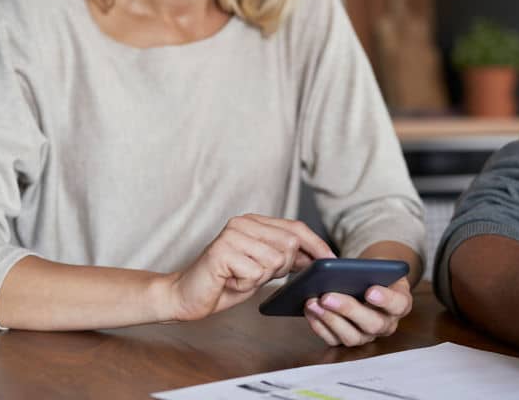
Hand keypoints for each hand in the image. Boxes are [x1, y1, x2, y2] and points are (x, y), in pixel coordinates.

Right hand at [162, 214, 334, 321]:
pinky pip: (254, 274)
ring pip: (274, 261)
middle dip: (281, 268)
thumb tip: (318, 257)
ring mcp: (232, 235)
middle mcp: (243, 222)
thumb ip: (285, 258)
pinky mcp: (222, 252)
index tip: (332, 260)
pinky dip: (245, 285)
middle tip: (256, 275)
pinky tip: (230, 281)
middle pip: (289, 245)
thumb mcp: (262, 268)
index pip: (295, 227)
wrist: (186, 295)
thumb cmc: (225, 282)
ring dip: (260, 278)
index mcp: (254, 221)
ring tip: (239, 277)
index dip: (316, 244)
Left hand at [303, 277, 412, 346]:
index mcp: (400, 303)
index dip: (385, 300)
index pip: (398, 304)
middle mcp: (386, 324)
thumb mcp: (380, 267)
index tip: (370, 290)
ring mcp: (367, 335)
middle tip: (327, 296)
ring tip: (313, 303)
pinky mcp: (349, 339)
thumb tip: (343, 269)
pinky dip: (320, 326)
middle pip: (372, 324)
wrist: (369, 282)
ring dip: (330, 320)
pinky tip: (310, 311)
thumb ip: (372, 269)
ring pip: (352, 337)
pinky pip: (334, 340)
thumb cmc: (374, 273)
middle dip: (348, 310)